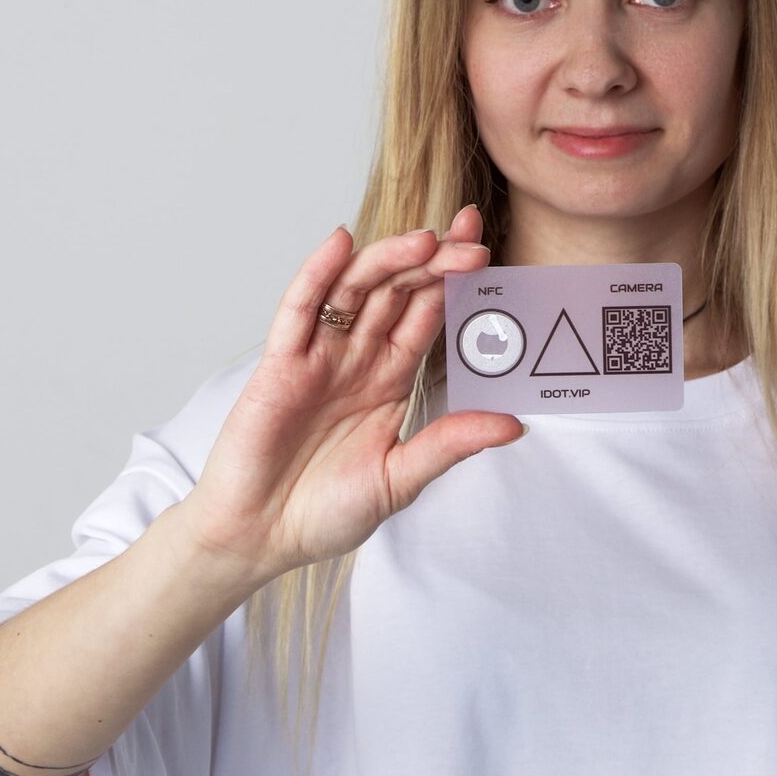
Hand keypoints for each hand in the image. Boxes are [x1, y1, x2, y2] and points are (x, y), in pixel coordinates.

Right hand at [174, 204, 520, 585]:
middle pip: (398, 291)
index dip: (454, 281)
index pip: (427, 313)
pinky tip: (342, 243)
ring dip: (388, 259)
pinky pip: (299, 309)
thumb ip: (450, 444)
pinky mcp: (280, 364)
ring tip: (424, 240)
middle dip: (433, 261)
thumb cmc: (325, 511)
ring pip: (355, 289)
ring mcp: (318, 355)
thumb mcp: (401, 478)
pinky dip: (318, 273)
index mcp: (389, 377)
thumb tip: (515, 425)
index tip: (485, 250)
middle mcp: (356, 357)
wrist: (261, 537)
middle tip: (469, 238)